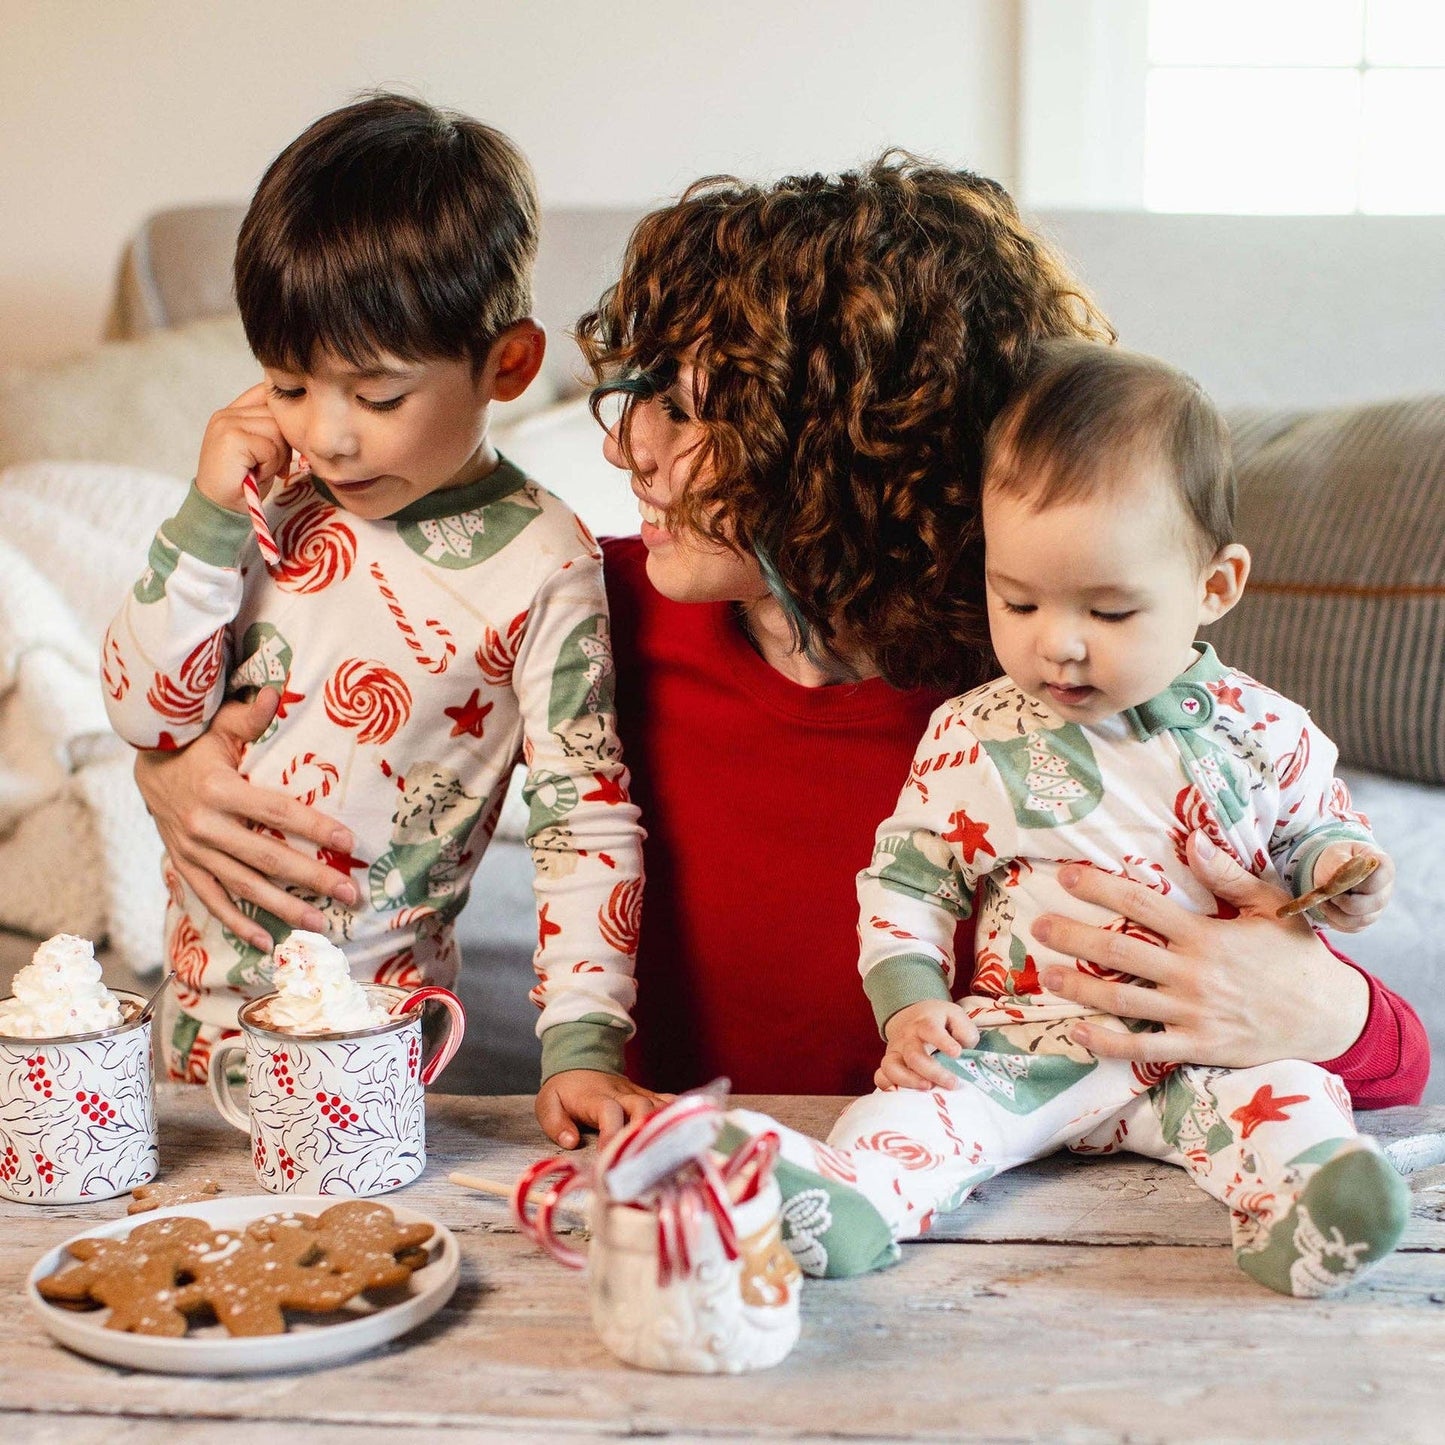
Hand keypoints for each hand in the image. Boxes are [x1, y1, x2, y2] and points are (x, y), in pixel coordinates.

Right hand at [133, 690, 360, 949]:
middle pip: (267, 857)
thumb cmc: (196, 742)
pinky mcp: (184, 865)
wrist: (146, 765)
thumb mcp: (219, 724)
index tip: (350, 842)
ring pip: (243, 886)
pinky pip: (212, 900)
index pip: (277, 812)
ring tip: (321, 923)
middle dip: (312, 878)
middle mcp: (204, 825)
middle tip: (350, 894)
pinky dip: (238, 922)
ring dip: (283, 908)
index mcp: (219, 789)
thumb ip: (248, 716)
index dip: (314, 828)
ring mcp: (192, 850)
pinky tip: (268, 941)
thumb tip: (273, 693)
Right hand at [194, 382, 291, 512]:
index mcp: (232, 413)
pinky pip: (270, 448)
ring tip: (260, 470)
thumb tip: (300, 419)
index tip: (283, 440)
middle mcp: (227, 414)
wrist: (220, 507)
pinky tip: (255, 474)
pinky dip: (270, 466)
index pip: (265, 393)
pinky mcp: (232, 438)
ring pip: (276, 430)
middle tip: (272, 466)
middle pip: (277, 414)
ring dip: (276, 457)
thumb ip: (271, 430)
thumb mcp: (260, 451)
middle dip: (283, 444)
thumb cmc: (244, 482)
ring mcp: (227, 423)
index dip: (282, 413)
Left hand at [534, 1069, 668, 1149]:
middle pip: (641, 1106)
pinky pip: (667, 1101)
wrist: (580, 1060)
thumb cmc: (565, 1089)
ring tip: (672, 1151)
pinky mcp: (647, 1095)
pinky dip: (679, 1113)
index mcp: (595, 1097)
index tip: (610, 1156)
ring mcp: (637, 1093)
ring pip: (658, 1104)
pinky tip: (690, 1129)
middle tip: (645, 1159)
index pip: (608, 1110)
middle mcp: (621, 1093)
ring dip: (665, 1125)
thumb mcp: (548, 1103)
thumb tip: (571, 1141)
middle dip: (645, 1130)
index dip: (612, 1132)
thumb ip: (555, 1123)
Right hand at [877, 999, 979, 1091]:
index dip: (943, 1042)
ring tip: (927, 1089)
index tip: (957, 1053)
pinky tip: (906, 1096)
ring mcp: (895, 1051)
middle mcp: (907, 1037)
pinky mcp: (889, 1065)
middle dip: (932, 1072)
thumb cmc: (939, 1021)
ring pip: (891, 1067)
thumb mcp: (955, 1017)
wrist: (911, 1016)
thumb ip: (965, 1032)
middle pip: (913, 1055)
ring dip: (909, 1081)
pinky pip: (881, 1077)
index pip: (930, 1029)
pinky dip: (889, 1087)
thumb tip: (962, 1051)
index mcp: (925, 1023)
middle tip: (951, 1083)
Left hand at [1031, 830, 1369, 1070]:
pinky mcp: (1199, 1047)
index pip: (1141, 905)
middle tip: (1037, 925)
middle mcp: (1194, 974)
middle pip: (1120, 952)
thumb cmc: (1296, 955)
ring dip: (1081, 987)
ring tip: (1046, 974)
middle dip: (1074, 936)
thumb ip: (1229, 875)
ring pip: (1123, 1000)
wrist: (1331, 1017)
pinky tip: (1078, 1032)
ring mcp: (1194, 1014)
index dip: (1099, 888)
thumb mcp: (1270, 907)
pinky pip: (1145, 1048)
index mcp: (1206, 935)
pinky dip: (1108, 1043)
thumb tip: (1194, 839)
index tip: (1065, 875)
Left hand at [1308, 842, 1393, 932]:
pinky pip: (1352, 927)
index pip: (1381, 877)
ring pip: (1362, 920)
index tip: (1340, 877)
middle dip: (1346, 901)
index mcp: (1383, 866)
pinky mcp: (1364, 920)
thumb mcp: (1336, 853)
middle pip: (1375, 903)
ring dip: (1337, 913)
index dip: (1359, 881)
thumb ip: (1340, 862)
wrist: (1332, 869)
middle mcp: (1385, 889)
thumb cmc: (1338, 858)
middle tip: (1328, 893)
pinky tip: (1326, 908)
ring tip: (1322, 901)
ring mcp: (1376, 907)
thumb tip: (1343, 873)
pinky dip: (1335, 921)